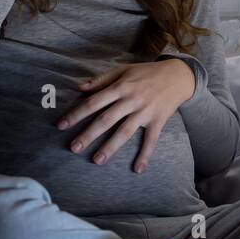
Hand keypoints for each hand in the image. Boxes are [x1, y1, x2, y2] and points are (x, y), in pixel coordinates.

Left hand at [56, 59, 196, 172]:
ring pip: (125, 131)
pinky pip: (151, 140)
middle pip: (106, 119)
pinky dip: (145, 155)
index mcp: (120, 87)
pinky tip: (138, 169)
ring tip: (97, 160)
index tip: (62, 125)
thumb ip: (100, 79)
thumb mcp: (123, 69)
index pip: (93, 102)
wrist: (177, 75)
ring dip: (110, 147)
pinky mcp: (158, 121)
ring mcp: (145, 111)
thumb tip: (79, 88)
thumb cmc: (146, 72)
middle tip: (74, 148)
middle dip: (89, 134)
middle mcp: (131, 100)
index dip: (76, 114)